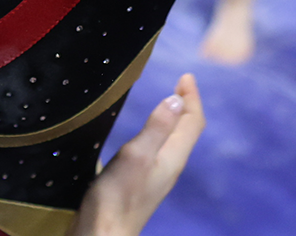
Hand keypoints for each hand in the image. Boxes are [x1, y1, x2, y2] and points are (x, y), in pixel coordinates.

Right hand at [72, 75, 205, 235]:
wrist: (103, 234)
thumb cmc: (118, 196)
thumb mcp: (136, 155)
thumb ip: (157, 128)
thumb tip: (177, 100)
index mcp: (172, 158)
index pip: (192, 122)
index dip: (192, 98)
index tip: (186, 76)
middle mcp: (169, 166)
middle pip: (187, 131)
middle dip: (187, 105)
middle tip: (180, 84)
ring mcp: (156, 176)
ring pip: (174, 141)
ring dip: (174, 119)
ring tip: (168, 101)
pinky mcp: (142, 182)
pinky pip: (161, 149)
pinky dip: (161, 132)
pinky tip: (148, 134)